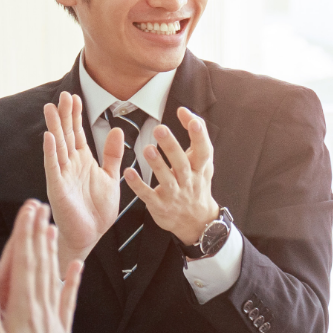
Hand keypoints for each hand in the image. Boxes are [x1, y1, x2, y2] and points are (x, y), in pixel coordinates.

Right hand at [0, 200, 85, 332]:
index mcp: (22, 310)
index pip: (23, 263)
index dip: (25, 234)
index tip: (26, 210)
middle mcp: (41, 310)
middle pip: (39, 264)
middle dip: (37, 233)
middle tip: (38, 207)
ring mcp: (53, 321)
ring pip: (53, 277)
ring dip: (51, 251)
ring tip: (51, 228)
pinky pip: (67, 301)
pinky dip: (70, 281)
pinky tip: (74, 267)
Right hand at [42, 92, 124, 265]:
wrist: (90, 234)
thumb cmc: (98, 210)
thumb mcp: (111, 177)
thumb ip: (113, 155)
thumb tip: (117, 131)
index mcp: (83, 161)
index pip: (77, 133)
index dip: (76, 115)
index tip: (76, 97)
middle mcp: (70, 165)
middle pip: (65, 134)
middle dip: (64, 115)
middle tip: (63, 95)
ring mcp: (62, 175)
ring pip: (57, 146)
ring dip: (54, 127)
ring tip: (50, 108)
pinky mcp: (57, 188)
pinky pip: (53, 167)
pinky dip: (50, 152)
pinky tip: (49, 136)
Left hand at [124, 107, 219, 244]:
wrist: (196, 221)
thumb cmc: (196, 184)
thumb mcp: (202, 162)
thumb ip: (195, 136)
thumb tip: (185, 111)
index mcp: (201, 169)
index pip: (203, 151)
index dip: (199, 136)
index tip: (193, 121)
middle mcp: (189, 182)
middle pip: (182, 163)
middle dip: (171, 146)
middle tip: (160, 129)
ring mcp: (175, 195)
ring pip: (166, 180)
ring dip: (157, 164)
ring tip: (147, 149)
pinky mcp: (160, 206)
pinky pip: (148, 195)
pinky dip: (138, 185)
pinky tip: (128, 173)